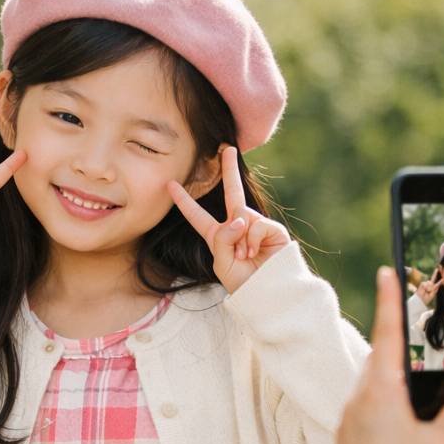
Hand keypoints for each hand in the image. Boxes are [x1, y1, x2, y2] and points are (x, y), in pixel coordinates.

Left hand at [167, 146, 290, 292]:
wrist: (267, 294)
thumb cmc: (243, 284)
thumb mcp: (222, 263)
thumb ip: (222, 239)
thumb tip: (240, 218)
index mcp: (219, 237)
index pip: (197, 216)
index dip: (184, 201)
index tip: (170, 184)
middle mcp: (238, 227)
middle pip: (232, 193)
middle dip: (229, 170)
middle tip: (227, 149)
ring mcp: (256, 226)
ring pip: (240, 216)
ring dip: (240, 240)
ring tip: (246, 257)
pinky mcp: (273, 229)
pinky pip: (255, 224)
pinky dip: (252, 240)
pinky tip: (256, 253)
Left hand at [331, 267, 443, 443]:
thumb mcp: (443, 443)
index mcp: (381, 392)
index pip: (387, 335)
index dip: (390, 301)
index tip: (387, 272)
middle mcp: (359, 401)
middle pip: (382, 362)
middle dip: (400, 346)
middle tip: (418, 328)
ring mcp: (350, 422)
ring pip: (375, 388)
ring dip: (395, 381)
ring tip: (421, 380)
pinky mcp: (348, 442)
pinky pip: (369, 412)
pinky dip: (388, 407)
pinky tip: (407, 423)